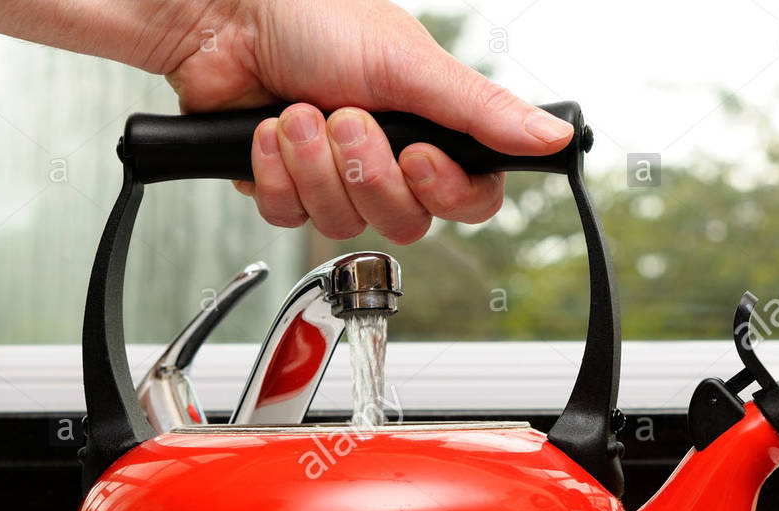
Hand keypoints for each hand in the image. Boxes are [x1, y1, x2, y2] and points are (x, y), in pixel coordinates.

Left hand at [164, 0, 573, 242]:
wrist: (224, 17)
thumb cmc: (314, 19)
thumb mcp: (411, 65)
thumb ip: (483, 112)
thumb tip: (555, 136)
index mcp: (428, 127)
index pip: (468, 198)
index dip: (445, 192)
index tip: (417, 157)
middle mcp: (386, 158)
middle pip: (404, 220)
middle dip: (366, 172)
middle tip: (344, 118)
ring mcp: (334, 177)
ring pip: (343, 222)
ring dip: (314, 166)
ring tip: (297, 113)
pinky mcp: (285, 187)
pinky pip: (290, 216)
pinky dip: (274, 172)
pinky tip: (266, 130)